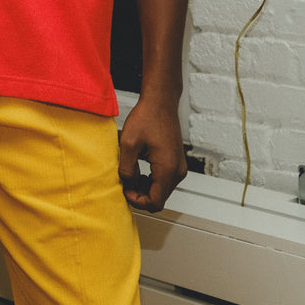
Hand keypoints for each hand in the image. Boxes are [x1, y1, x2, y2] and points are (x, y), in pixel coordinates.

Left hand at [118, 94, 187, 212]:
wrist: (160, 101)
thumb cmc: (147, 117)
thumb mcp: (128, 143)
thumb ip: (126, 169)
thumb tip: (127, 184)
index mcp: (167, 169)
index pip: (155, 203)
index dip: (137, 200)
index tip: (125, 188)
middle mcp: (178, 172)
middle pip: (159, 199)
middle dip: (140, 195)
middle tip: (125, 181)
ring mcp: (179, 167)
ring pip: (162, 191)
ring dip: (145, 188)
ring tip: (131, 173)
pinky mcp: (176, 162)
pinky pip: (164, 180)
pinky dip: (151, 180)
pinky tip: (139, 168)